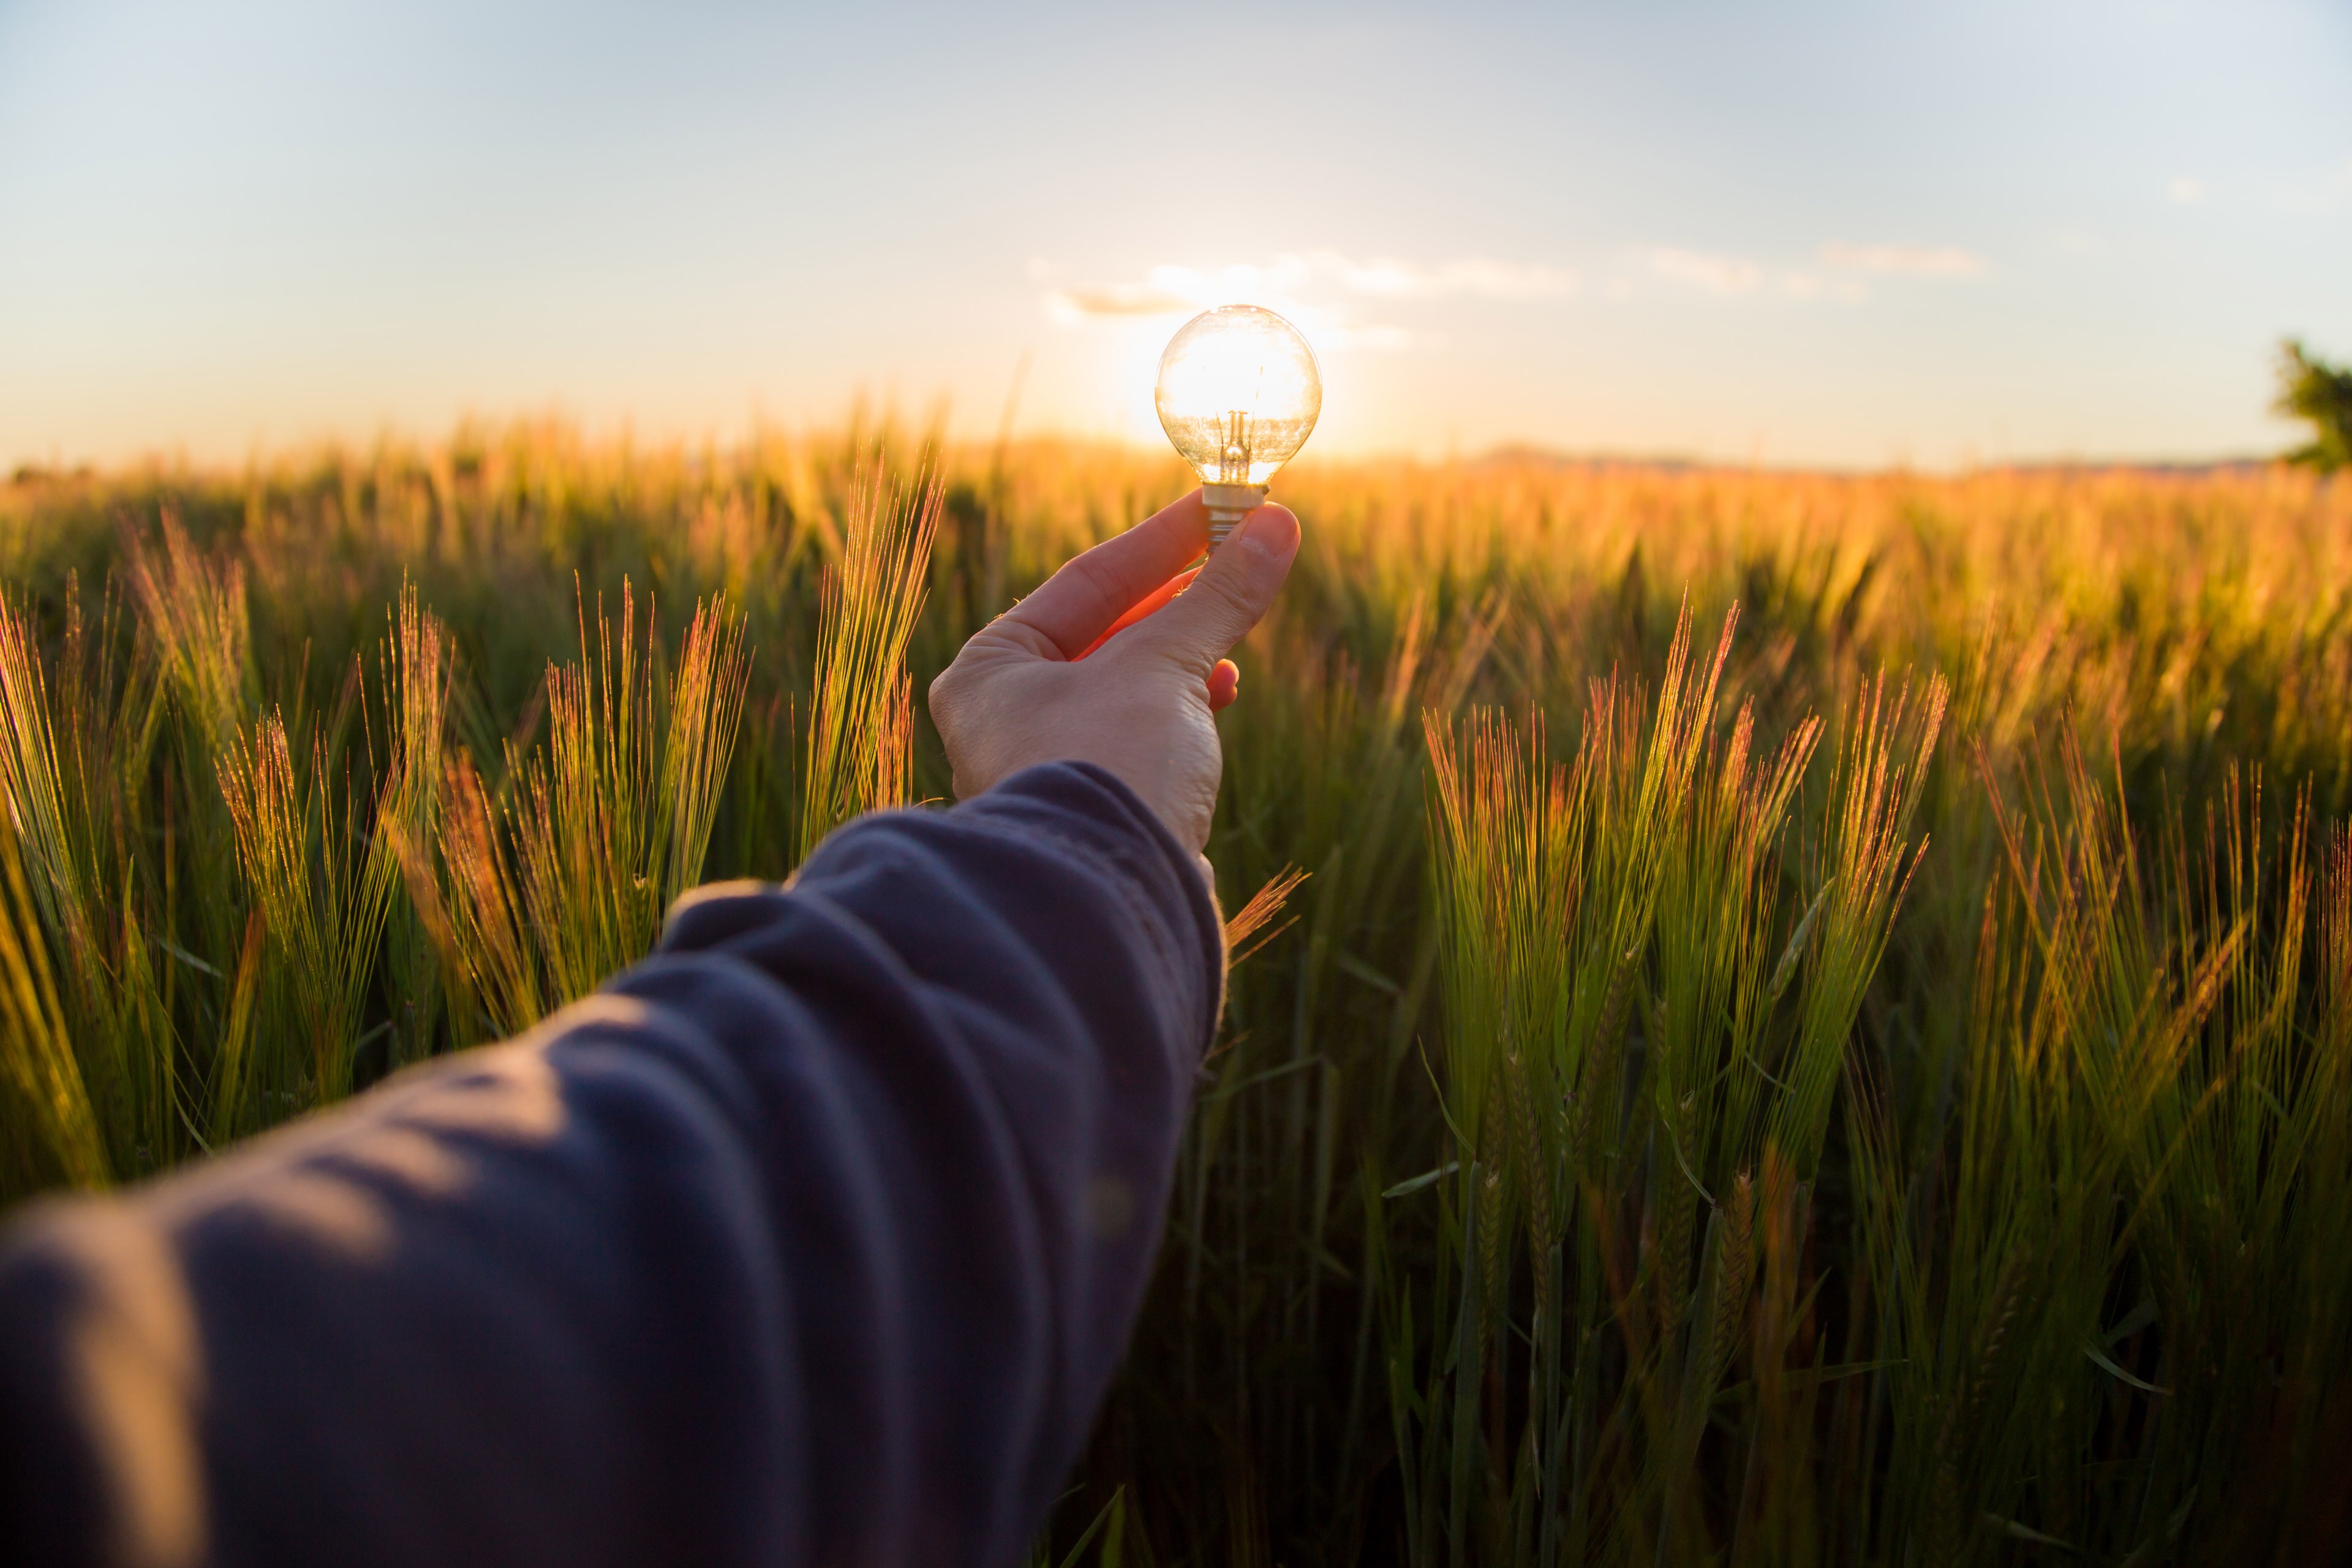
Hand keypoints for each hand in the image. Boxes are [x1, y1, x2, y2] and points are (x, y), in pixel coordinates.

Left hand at [927, 489, 1301, 861]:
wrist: (1111, 904)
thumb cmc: (1109, 769)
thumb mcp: (1167, 666)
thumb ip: (1218, 596)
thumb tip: (1274, 526)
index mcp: (990, 671)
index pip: (1085, 582)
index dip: (1162, 541)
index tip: (1223, 508)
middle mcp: (1006, 718)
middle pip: (1107, 632)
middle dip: (1180, 600)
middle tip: (1243, 557)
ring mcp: (1049, 767)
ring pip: (1128, 686)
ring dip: (1185, 657)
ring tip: (1231, 639)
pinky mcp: (1095, 808)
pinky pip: (1141, 737)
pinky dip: (1181, 711)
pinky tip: (1217, 698)